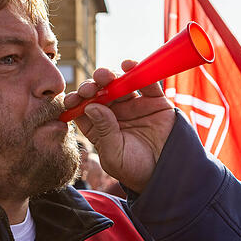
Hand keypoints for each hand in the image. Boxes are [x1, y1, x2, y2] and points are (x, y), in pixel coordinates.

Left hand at [64, 60, 175, 192]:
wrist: (168, 174)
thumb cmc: (135, 170)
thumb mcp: (114, 155)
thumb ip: (104, 131)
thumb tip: (91, 106)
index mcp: (99, 127)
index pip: (83, 108)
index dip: (76, 100)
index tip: (73, 99)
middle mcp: (114, 113)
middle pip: (99, 92)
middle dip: (92, 86)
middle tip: (90, 88)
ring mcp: (134, 105)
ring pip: (119, 84)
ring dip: (110, 76)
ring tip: (105, 76)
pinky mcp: (154, 101)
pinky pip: (146, 82)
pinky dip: (137, 71)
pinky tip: (128, 65)